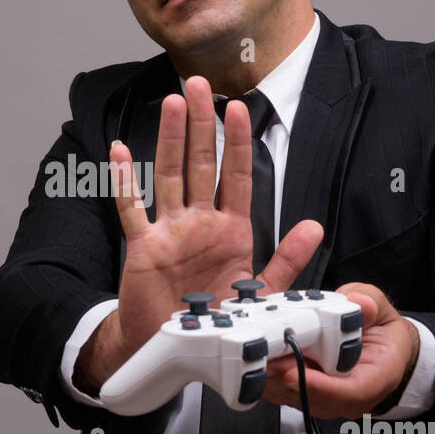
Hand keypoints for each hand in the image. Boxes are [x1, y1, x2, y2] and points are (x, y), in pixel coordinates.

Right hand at [77, 75, 322, 391]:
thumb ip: (287, 259)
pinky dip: (125, 180)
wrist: (177, 350)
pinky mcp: (143, 248)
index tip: (240, 108)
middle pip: (201, 163)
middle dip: (202, 123)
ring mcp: (170, 231)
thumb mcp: (259, 291)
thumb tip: (314, 226)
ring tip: (173, 103)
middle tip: (199, 84)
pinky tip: (120, 151)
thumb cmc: (216, 320)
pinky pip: (132, 209)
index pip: (236, 176)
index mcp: (230, 230)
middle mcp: (199, 223)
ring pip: (170, 175)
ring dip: (171, 139)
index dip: (237, 142)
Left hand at [261, 282, 419, 418]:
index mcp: (377, 377)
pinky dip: (269, 378)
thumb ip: (370, 303)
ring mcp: (328, 399)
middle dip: (285, 377)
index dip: (320, 386)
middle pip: (314, 396)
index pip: (351, 391)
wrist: (381, 350)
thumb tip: (360, 305)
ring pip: (294, 397)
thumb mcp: (382, 309)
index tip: (293, 373)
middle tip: (263, 357)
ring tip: (255, 355)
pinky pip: (284, 393)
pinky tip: (257, 360)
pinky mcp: (308, 396)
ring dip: (272, 378)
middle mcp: (351, 396)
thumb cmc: (382, 333)